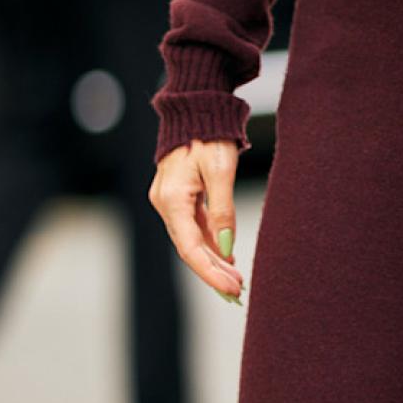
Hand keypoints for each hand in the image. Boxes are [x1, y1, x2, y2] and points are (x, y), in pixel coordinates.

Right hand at [149, 140, 242, 300]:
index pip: (191, 248)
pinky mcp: (177, 197)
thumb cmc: (209, 134)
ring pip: (192, 240)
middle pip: (190, 248)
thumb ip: (223, 210)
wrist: (196, 109)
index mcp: (172, 199)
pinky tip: (225, 258)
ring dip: (213, 261)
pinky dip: (209, 243)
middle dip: (213, 272)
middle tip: (238, 293)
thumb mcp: (220, 171)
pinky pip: (193, 227)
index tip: (232, 289)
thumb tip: (226, 247)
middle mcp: (165, 203)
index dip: (211, 272)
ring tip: (235, 280)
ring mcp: (169, 200)